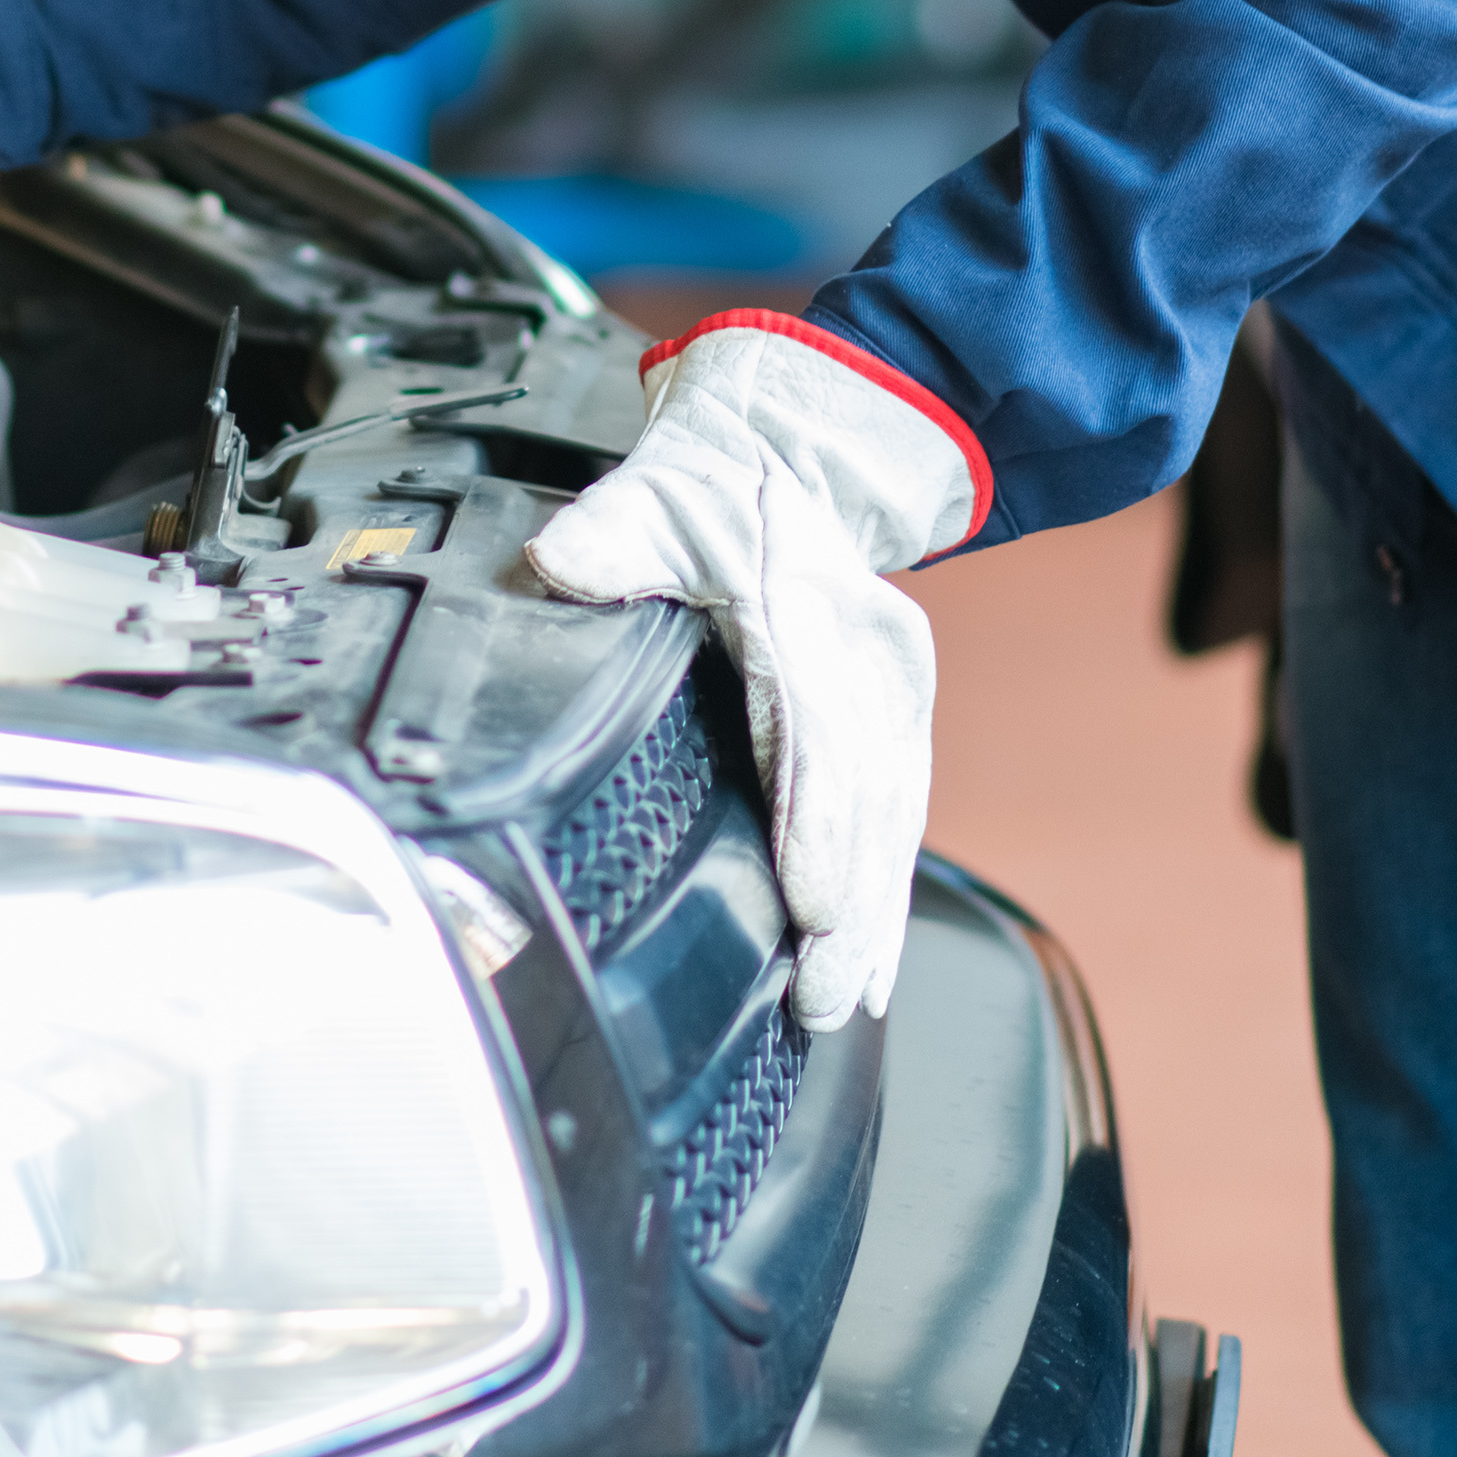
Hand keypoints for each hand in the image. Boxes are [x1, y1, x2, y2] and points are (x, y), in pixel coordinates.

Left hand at [522, 316, 988, 1026]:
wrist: (791, 458)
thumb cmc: (715, 487)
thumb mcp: (661, 491)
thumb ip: (616, 531)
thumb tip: (561, 560)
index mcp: (810, 607)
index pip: (822, 728)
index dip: (820, 818)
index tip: (812, 896)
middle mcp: (866, 659)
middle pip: (868, 795)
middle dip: (853, 900)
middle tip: (829, 991)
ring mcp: (885, 694)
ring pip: (892, 819)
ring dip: (876, 915)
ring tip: (851, 998)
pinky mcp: (887, 726)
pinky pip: (895, 819)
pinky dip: (886, 893)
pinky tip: (875, 964)